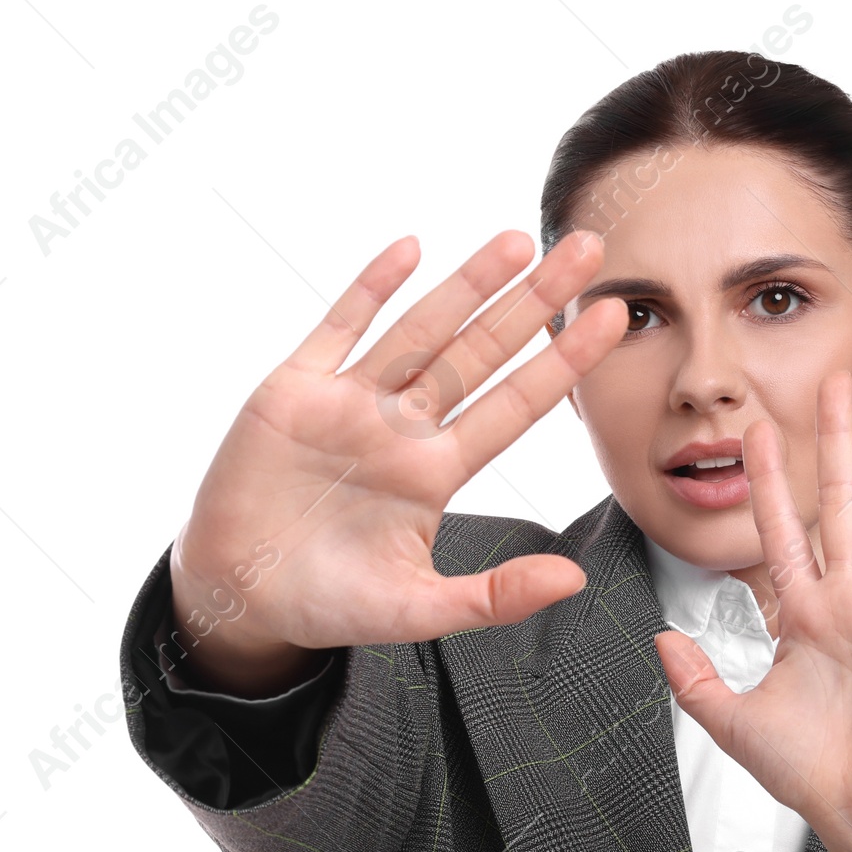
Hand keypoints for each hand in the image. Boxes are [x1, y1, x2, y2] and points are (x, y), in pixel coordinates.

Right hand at [169, 230, 627, 691]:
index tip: (612, 320)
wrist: (239, 594)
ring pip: (420, 329)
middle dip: (534, 300)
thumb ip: (494, 597)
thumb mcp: (418, 612)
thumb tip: (573, 581)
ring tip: (520, 240)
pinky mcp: (293, 390)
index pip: (514, 406)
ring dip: (468, 283)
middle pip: (481, 352)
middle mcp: (402, 427)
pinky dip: (370, 289)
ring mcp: (350, 402)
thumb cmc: (328, 602)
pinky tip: (411, 249)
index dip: (561, 361)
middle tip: (588, 249)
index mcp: (435, 472)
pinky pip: (338, 328)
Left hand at [653, 372, 851, 851]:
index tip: (754, 433)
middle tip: (830, 386)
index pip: (780, 533)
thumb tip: (662, 638)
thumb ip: (697, 678)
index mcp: (801, 616)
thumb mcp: (733, 720)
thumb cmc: (806, 771)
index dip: (767, 483)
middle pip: (835, 505)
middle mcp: (845, 602)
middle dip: (829, 445)